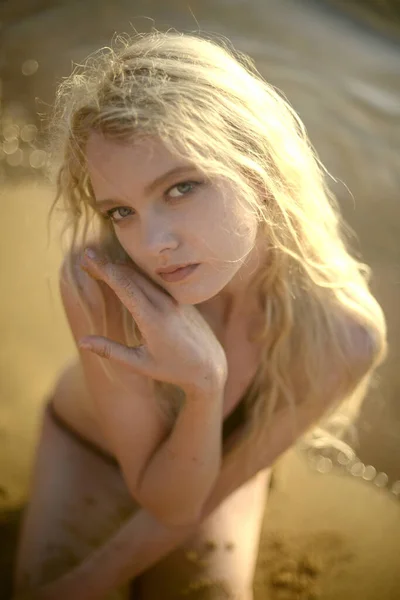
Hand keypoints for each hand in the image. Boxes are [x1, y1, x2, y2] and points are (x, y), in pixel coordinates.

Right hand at [79, 249, 227, 393]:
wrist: (210, 367)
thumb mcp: (139, 364)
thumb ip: (110, 351)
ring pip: (144, 277)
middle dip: (107, 264)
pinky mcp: (180, 300)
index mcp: (153, 320)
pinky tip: (123, 272)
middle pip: (131, 275)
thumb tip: (82, 341)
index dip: (105, 269)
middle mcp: (165, 305)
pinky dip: (136, 275)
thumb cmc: (173, 369)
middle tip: (86, 257)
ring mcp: (175, 300)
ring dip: (121, 268)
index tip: (87, 256)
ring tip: (99, 263)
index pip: (125, 286)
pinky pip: (155, 282)